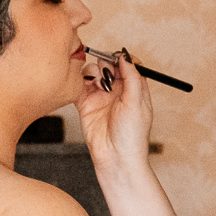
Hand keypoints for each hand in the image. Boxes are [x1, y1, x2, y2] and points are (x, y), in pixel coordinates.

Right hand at [75, 48, 153, 176]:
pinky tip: (83, 85)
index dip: (122, 58)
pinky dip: (78, 81)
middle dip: (106, 64)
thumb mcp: (137, 102)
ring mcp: (100, 97)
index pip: (128, 65)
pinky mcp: (85, 105)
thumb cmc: (132, 136)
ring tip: (97, 85)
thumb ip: (132, 77)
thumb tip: (125, 57)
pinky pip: (78, 86)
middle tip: (107, 76)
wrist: (115, 158)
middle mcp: (117, 92)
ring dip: (93, 72)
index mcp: (134, 89)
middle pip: (108, 65)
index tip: (118, 58)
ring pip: (92, 72)